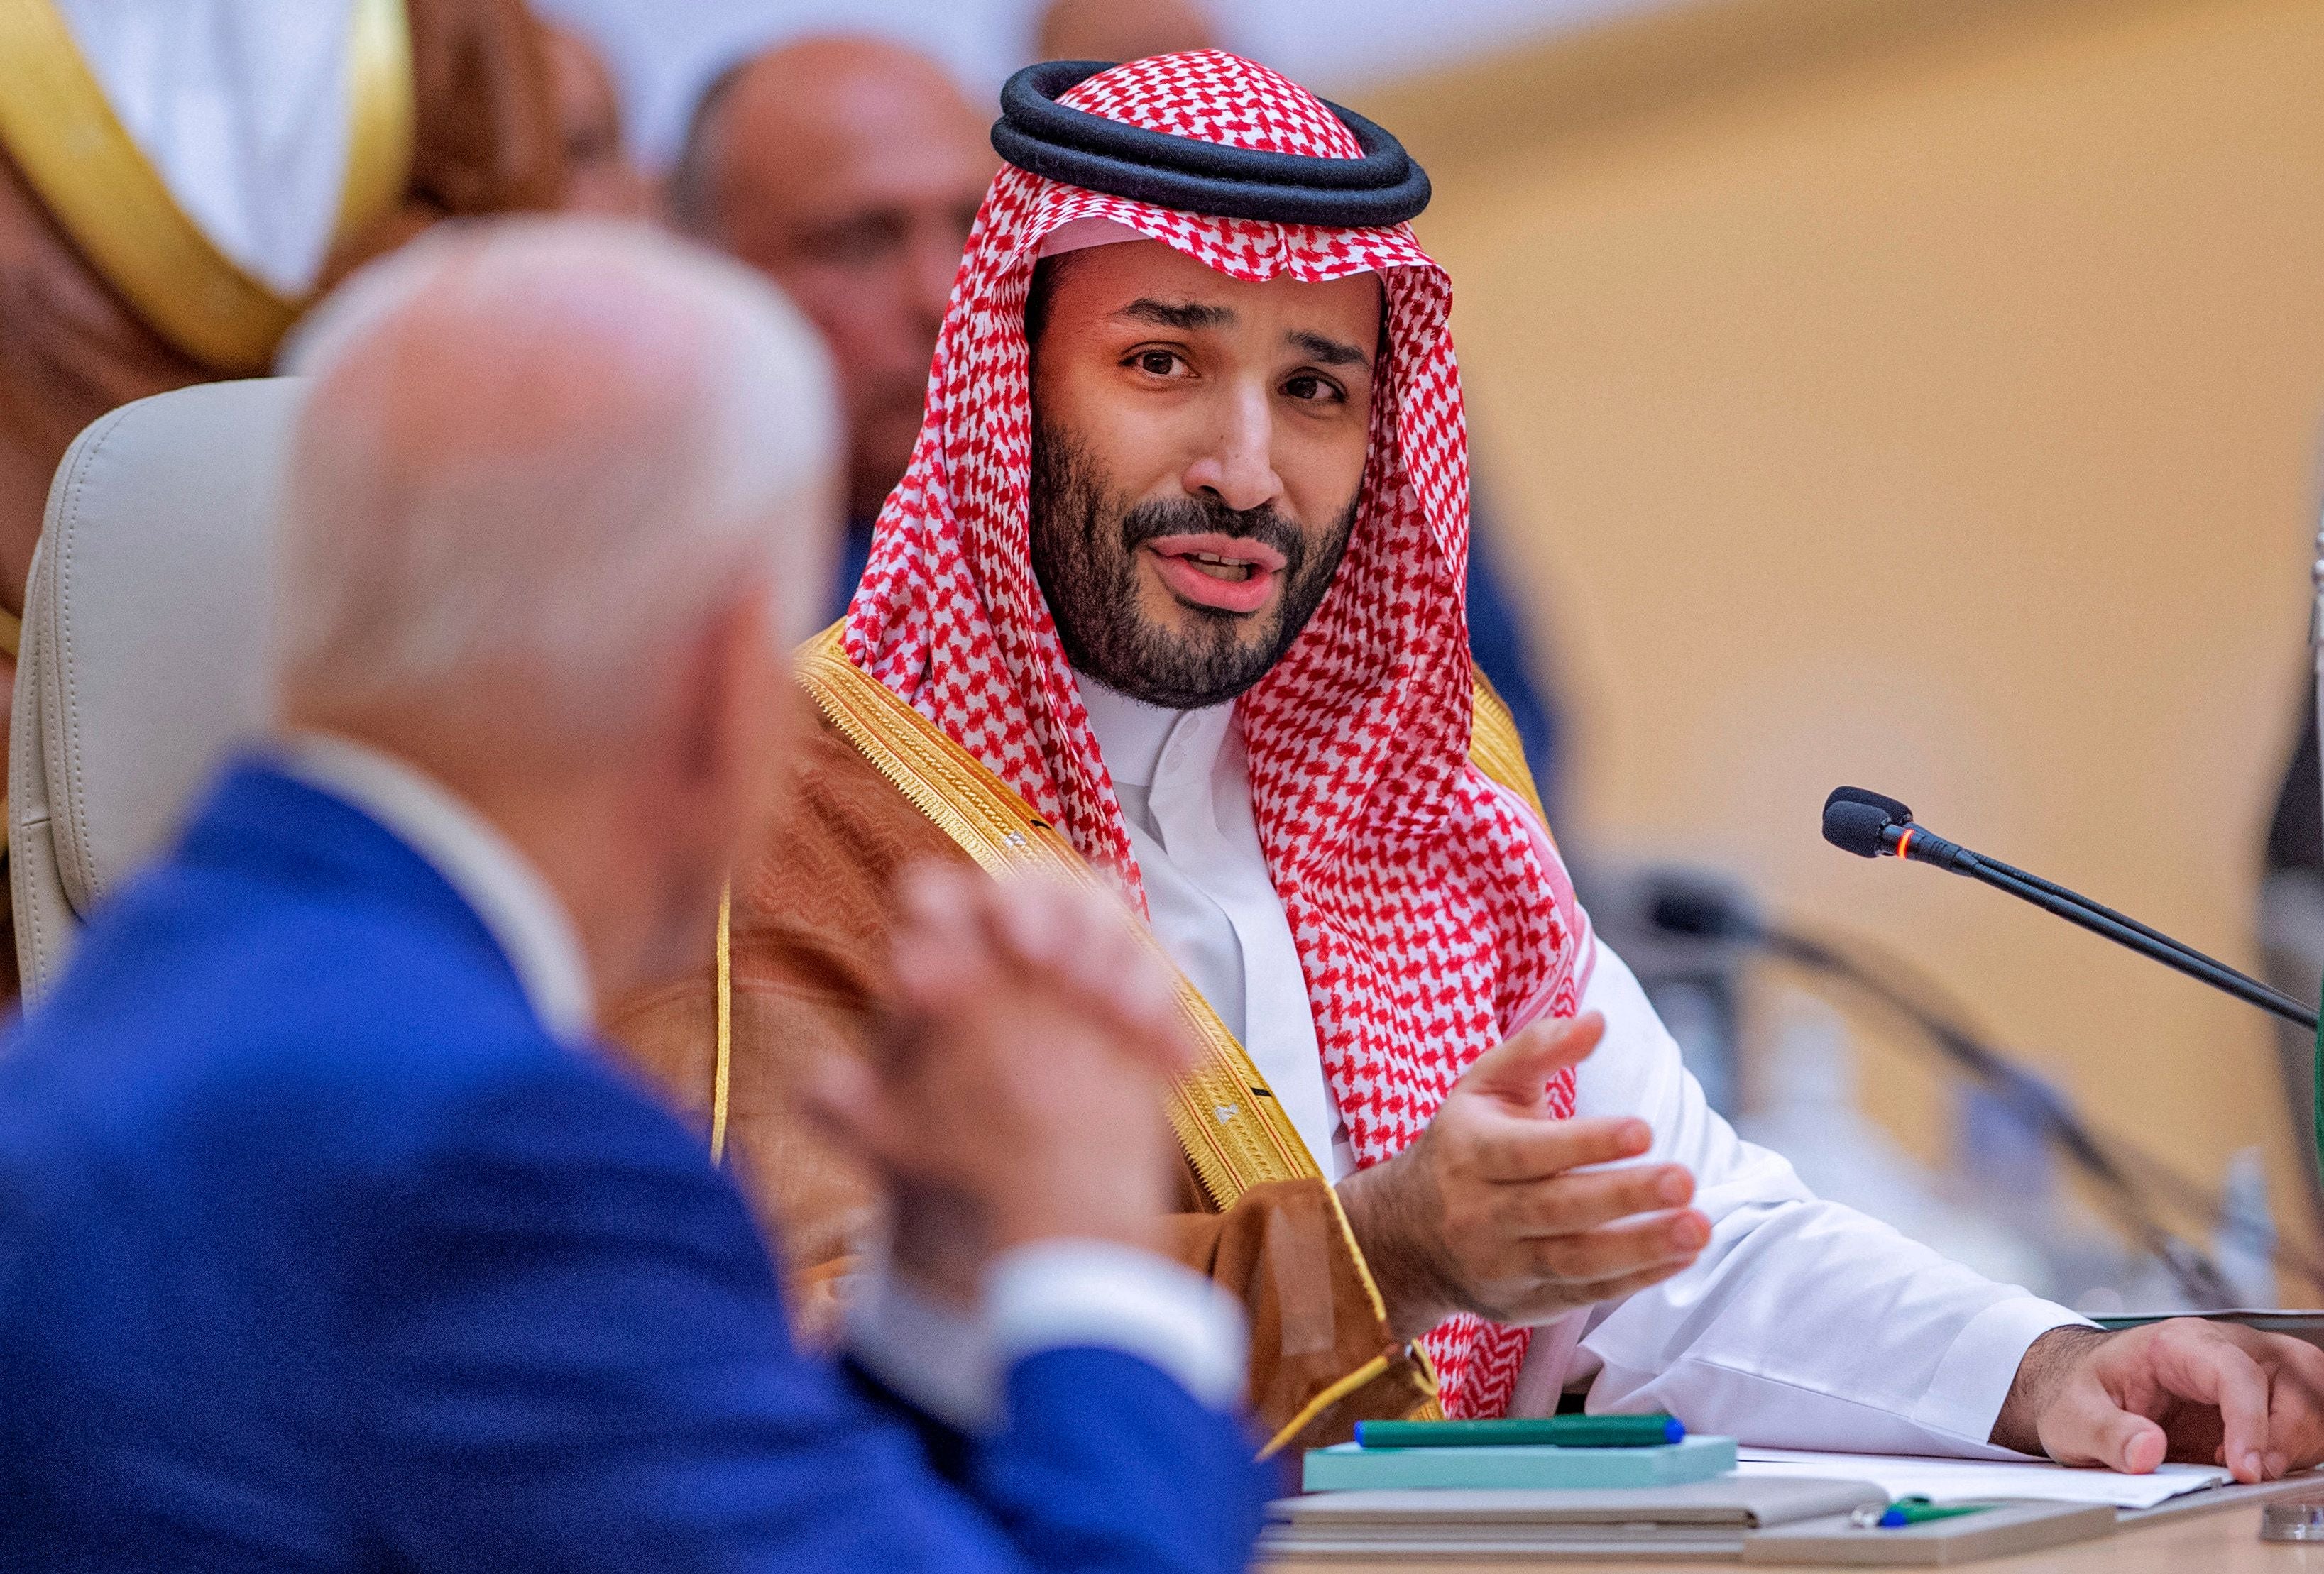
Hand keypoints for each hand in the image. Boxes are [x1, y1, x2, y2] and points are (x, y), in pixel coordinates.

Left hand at [810, 865, 1191, 1301]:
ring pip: (1106, 918)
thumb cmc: (929, 1131)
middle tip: (1052, 959)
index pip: (939, 895)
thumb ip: (850, 1111)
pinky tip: (1175, 1064)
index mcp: (938, 951)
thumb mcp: (886, 1131)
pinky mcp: (1129, 998)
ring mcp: (1074, 959)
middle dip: (1051, 911)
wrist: (997, 1173)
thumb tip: (825, 1088)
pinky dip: (1170, 1018)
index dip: (958, 908)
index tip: (987, 943)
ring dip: (1120, 957)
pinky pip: (1161, 981)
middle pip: (1037, 886)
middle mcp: (1008, 936)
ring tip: (1124, 1014)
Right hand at [1334, 1012, 1709, 1340]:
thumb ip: (1537, 1050)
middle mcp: (1481, 1214)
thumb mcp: (1483, 1087)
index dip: (1585, 1143)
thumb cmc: (1463, 1146)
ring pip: (1574, 1261)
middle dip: (1622, 1197)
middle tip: (1685, 1180)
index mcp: (1470, 1153)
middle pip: (1555, 1209)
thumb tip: (1596, 1021)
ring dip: (1640, 1248)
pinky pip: (1585, 1294)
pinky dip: (1636, 1279)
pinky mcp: (1527, 1304)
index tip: (1644, 1130)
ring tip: (1697, 1228)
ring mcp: (1503, 1266)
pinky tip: (1681, 1256)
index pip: (1529, 1152)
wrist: (1405, 1238)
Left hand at [1992, 1320, 2323, 1480]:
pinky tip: (2257, 1464)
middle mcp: (2220, 1349)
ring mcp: (2245, 1372)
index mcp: (2175, 1344)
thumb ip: (2107, 1434)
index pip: (2234, 1371)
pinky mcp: (2256, 1401)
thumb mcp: (2074, 1415)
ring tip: (2253, 1470)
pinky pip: (2302, 1418)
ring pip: (2307, 1395)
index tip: (2244, 1468)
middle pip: (2288, 1378)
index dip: (2249, 1421)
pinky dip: (2295, 1446)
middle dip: (2285, 1431)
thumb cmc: (2077, 1391)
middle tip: (2253, 1472)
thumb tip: (2146, 1452)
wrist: (2073, 1386)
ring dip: (2296, 1439)